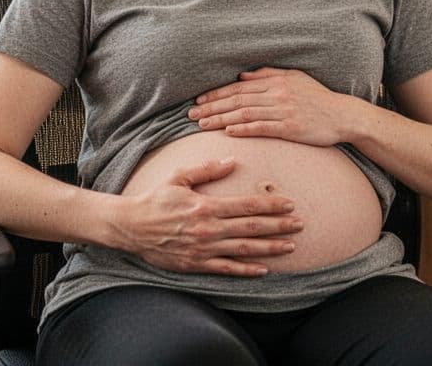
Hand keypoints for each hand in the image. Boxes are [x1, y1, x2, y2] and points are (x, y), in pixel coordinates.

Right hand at [115, 158, 303, 275]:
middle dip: (279, 226)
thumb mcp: (179, 177)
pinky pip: (226, 268)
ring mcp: (203, 249)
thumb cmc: (155, 199)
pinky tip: (264, 269)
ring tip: (290, 246)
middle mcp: (208, 228)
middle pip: (251, 227)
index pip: (246, 205)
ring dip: (269, 248)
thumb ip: (206, 170)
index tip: (289, 203)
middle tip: (301, 224)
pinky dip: (246, 270)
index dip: (270, 205)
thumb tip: (231, 161)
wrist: (130, 227)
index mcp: (206, 205)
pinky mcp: (196, 264)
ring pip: (244, 248)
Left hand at [190, 67, 355, 146]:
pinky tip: (228, 132)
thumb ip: (267, 75)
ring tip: (202, 124)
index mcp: (276, 81)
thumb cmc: (318, 97)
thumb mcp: (294, 78)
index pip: (239, 87)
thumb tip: (241, 77)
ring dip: (221, 119)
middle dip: (211, 106)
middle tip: (191, 114)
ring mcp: (283, 111)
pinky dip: (244, 129)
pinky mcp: (290, 128)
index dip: (217, 93)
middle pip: (237, 100)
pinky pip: (262, 128)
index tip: (199, 99)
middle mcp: (277, 94)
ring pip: (245, 113)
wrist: (343, 115)